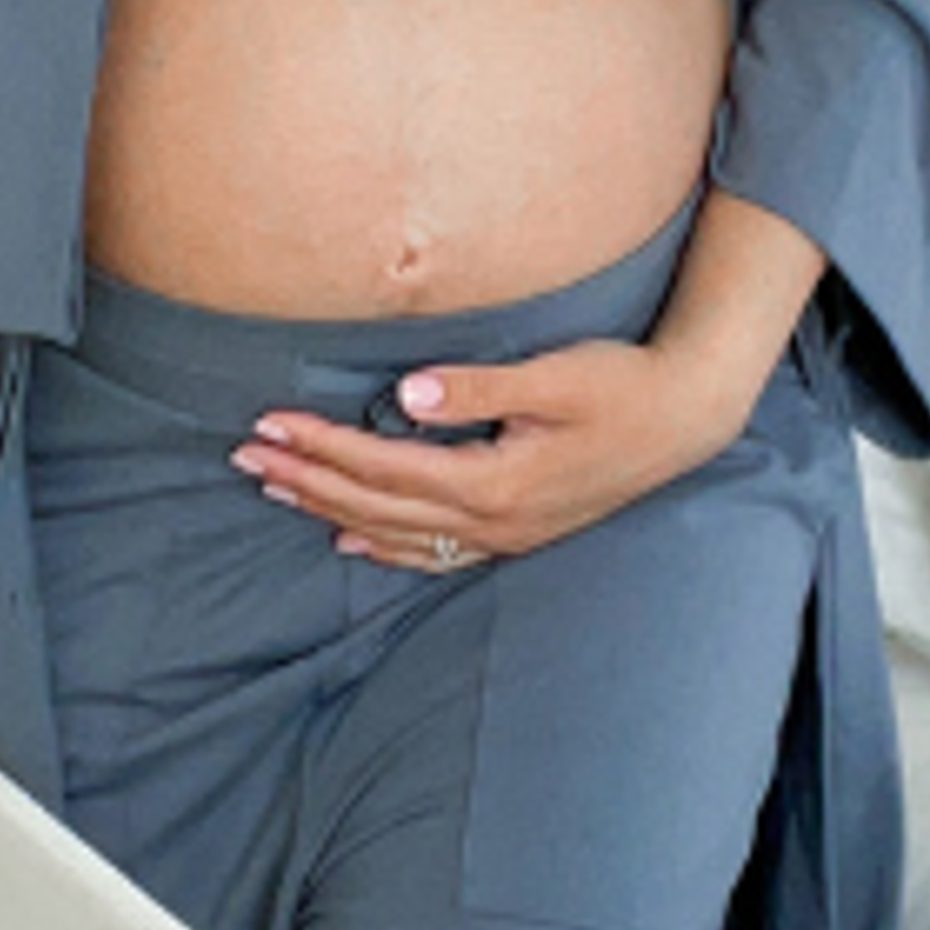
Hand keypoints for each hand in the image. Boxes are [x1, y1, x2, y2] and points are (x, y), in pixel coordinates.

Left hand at [234, 336, 745, 567]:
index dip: (323, 446)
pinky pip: (435, 553)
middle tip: (244, 456)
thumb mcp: (556, 376)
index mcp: (496, 482)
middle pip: (378, 506)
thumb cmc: (623, 385)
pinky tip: (351, 538)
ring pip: (398, 533)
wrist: (685, 421)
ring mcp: (505, 534)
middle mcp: (493, 520)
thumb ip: (480, 388)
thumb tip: (408, 395)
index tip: (270, 423)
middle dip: (308, 479)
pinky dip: (386, 546)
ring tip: (275, 489)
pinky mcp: (516, 531)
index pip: (385, 466)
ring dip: (331, 509)